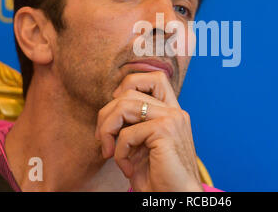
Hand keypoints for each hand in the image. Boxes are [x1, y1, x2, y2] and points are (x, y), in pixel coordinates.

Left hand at [95, 71, 202, 191]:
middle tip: (102, 140)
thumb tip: (109, 110)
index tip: (117, 113)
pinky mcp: (165, 131)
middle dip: (106, 115)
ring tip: (109, 152)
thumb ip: (133, 123)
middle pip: (129, 91)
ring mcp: (172, 118)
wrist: (175, 198)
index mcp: (172, 112)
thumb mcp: (142, 144)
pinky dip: (118, 152)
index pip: (154, 78)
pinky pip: (126, 133)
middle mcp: (174, 111)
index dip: (129, 85)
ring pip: (124, 105)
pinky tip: (127, 168)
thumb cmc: (157, 176)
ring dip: (107, 130)